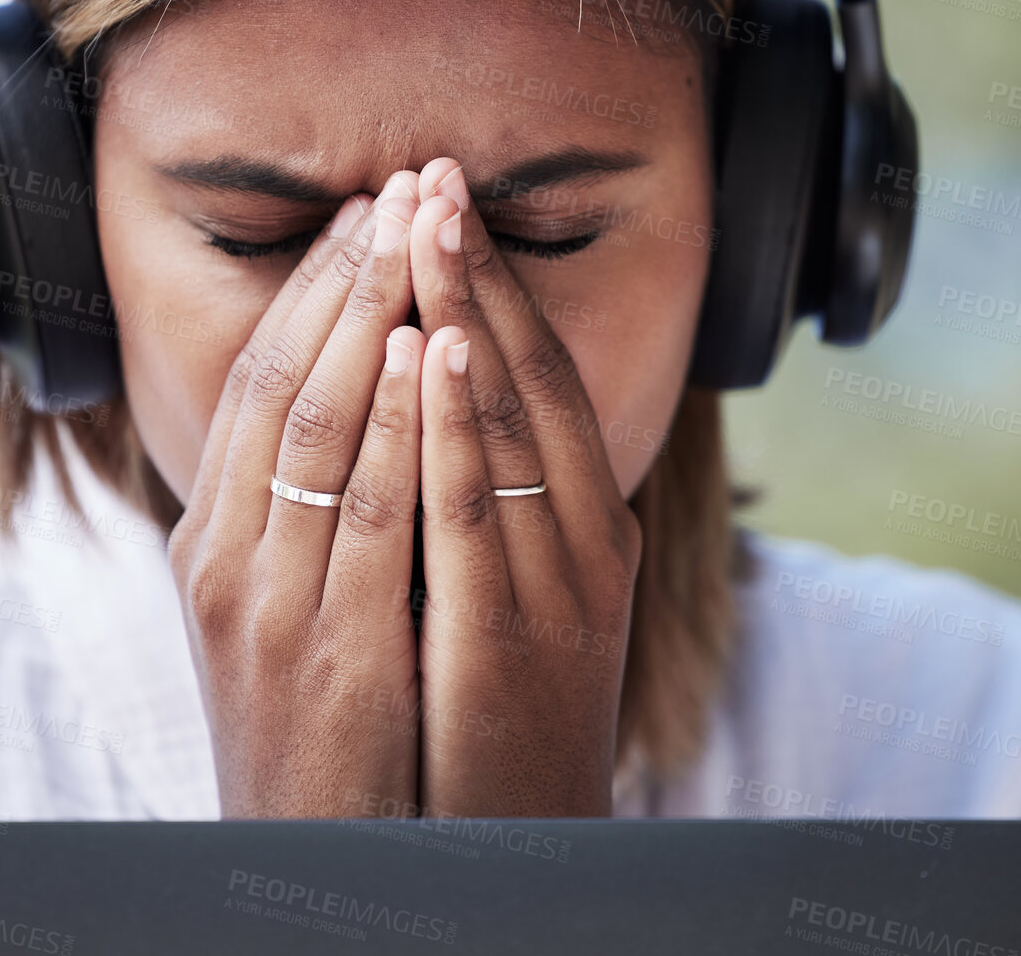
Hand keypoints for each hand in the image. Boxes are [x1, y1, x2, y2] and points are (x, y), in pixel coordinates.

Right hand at [168, 172, 427, 815]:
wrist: (312, 866)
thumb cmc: (309, 723)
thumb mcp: (278, 606)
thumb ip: (298, 510)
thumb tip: (353, 402)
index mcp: (212, 538)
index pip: (257, 379)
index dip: (311, 288)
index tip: (362, 211)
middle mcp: (224, 555)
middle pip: (282, 380)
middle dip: (344, 274)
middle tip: (399, 185)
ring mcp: (267, 603)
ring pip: (317, 425)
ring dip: (373, 316)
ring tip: (417, 228)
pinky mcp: (326, 652)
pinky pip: (369, 511)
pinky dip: (400, 421)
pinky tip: (436, 349)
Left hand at [408, 158, 640, 817]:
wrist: (513, 847)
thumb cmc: (500, 702)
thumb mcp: (513, 584)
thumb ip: (493, 493)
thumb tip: (439, 391)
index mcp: (590, 520)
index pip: (541, 374)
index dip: (496, 281)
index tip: (447, 199)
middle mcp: (589, 540)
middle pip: (530, 379)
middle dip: (479, 271)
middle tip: (435, 173)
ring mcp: (561, 590)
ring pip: (511, 425)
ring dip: (470, 315)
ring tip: (431, 225)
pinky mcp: (515, 642)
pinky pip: (475, 512)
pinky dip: (457, 423)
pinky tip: (436, 349)